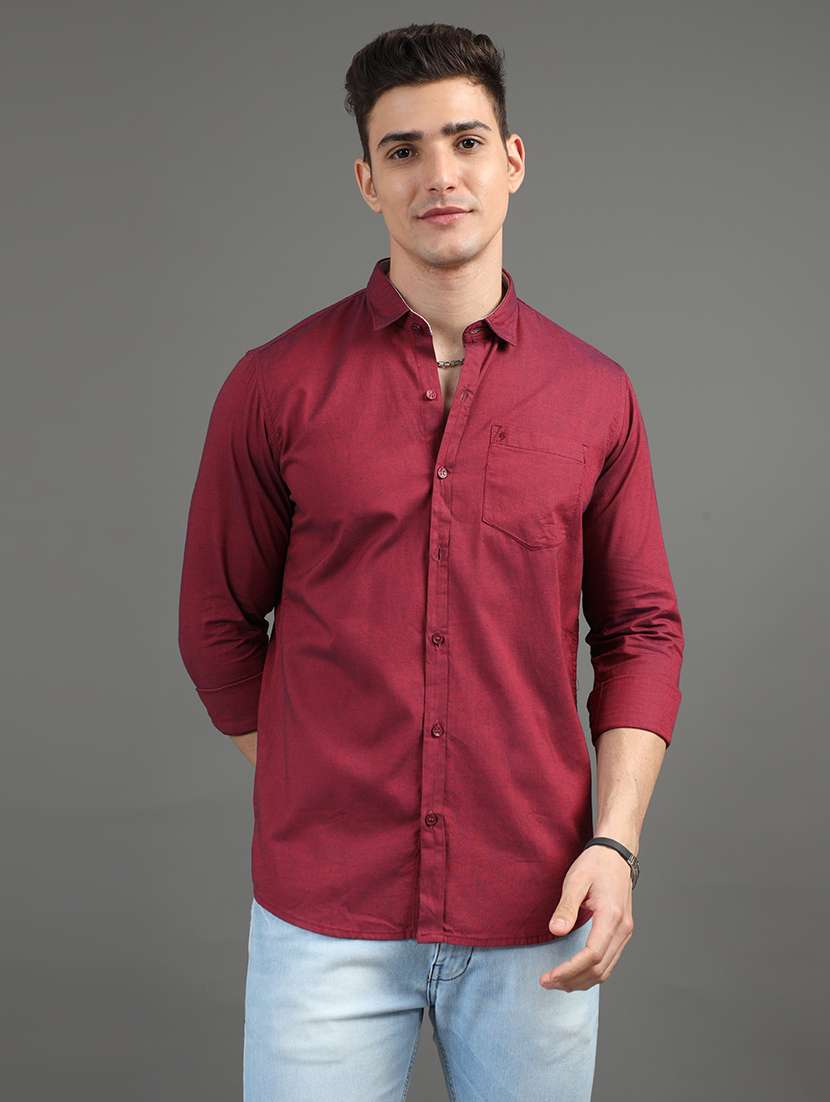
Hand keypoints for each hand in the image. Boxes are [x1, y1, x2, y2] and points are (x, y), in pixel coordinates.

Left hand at [539, 844, 633, 991]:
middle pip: (599, 969)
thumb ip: (566, 907)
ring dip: (582, 981)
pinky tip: (574, 974)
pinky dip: (591, 973)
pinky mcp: (622, 933)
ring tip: (556, 982)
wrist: (616, 854)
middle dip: (572, 980)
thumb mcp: (576, 880)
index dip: (570, 970)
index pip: (592, 955)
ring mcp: (625, 932)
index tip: (549, 976)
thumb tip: (556, 931)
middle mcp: (623, 929)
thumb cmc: (595, 864)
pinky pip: (609, 962)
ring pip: (606, 970)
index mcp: (611, 916)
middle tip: (546, 982)